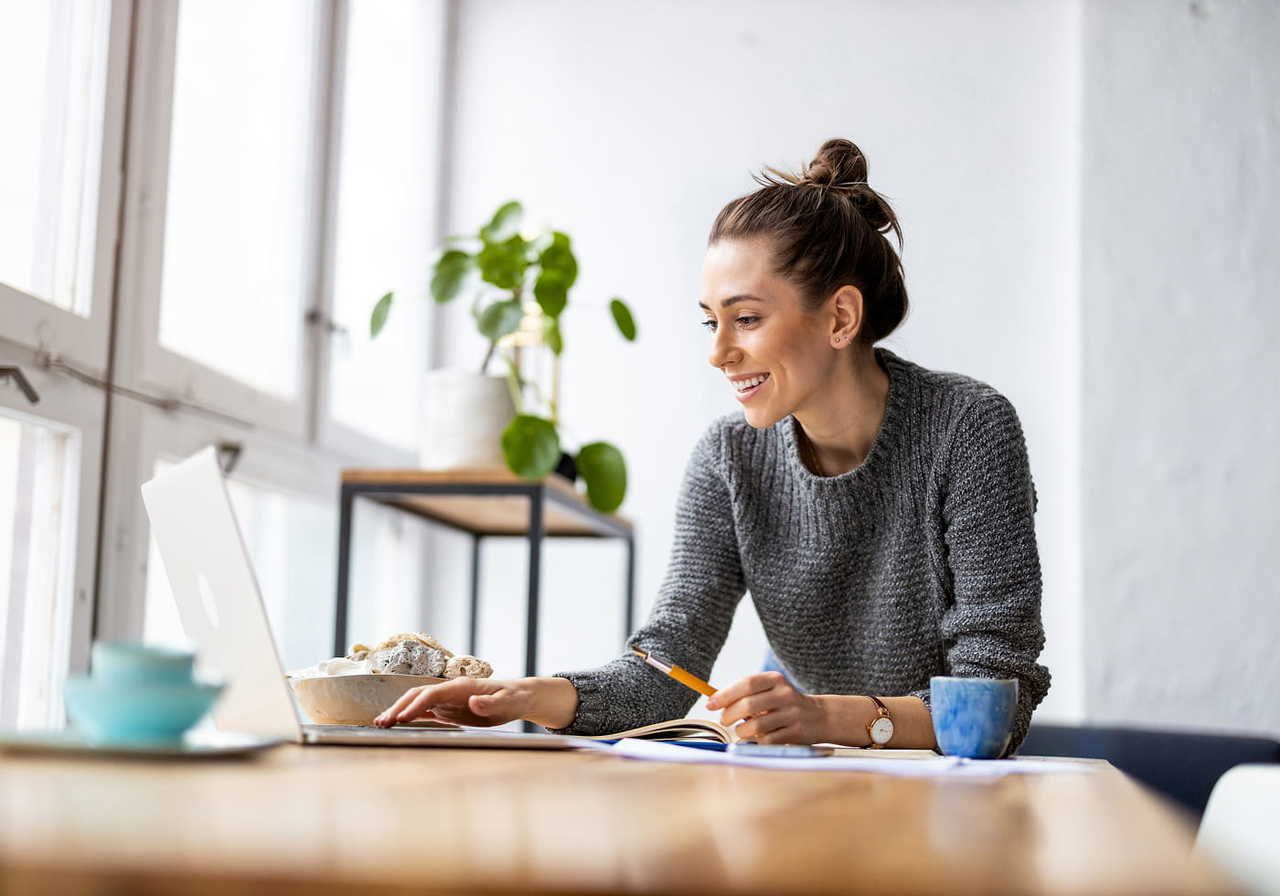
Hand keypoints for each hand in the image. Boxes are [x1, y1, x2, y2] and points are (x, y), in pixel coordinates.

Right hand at [372, 677, 533, 727]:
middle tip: (381, 722)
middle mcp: (450, 690)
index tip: (402, 718)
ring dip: (399, 711)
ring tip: (381, 723)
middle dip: (399, 707)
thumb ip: (490, 703)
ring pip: (417, 702)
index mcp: (461, 686)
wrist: (519, 696)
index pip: (432, 694)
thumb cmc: (514, 698)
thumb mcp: (507, 702)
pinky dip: (409, 716)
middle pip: (418, 695)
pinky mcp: (448, 709)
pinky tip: (397, 724)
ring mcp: (447, 699)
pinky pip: (425, 711)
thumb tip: (473, 701)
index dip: (416, 705)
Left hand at [705, 671, 827, 743]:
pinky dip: (757, 741)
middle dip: (729, 715)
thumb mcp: (770, 690)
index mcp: (775, 680)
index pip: (746, 684)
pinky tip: (758, 737)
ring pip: (755, 726)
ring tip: (742, 730)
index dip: (725, 694)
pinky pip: (767, 740)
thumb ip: (746, 694)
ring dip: (742, 731)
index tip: (710, 704)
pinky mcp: (795, 732)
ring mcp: (791, 714)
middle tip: (724, 721)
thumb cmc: (784, 704)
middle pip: (748, 705)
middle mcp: (785, 694)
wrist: (820, 716)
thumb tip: (714, 701)